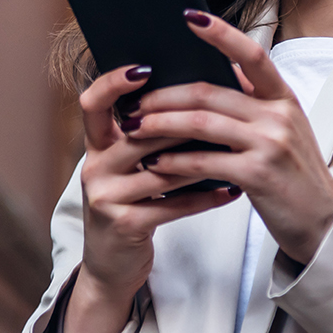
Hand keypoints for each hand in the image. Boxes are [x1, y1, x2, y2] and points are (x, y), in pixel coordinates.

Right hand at [65, 62, 241, 332]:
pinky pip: (173, 204)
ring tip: (238, 148)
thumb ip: (151, 134)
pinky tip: (232, 190)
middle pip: (140, 132)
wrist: (113, 266)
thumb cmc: (132, 205)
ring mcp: (106, 197)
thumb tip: (196, 90)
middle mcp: (95, 166)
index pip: (93, 102)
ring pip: (162, 168)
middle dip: (182, 121)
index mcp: (97, 145)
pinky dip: (206, 197)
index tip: (145, 66)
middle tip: (222, 107)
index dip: (114, 81)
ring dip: (203, 158)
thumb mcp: (131, 168)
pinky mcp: (124, 225)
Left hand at [122, 10, 332, 264]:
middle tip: (136, 103)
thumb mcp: (281, 131)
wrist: (322, 221)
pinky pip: (204, 160)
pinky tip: (155, 163)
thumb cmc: (292, 175)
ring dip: (160, 125)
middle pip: (210, 93)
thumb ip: (251, 105)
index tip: (190, 18)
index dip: (221, 34)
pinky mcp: (257, 174)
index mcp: (283, 98)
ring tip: (134, 129)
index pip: (252, 54)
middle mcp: (278, 115)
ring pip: (200, 123)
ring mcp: (269, 143)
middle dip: (165, 96)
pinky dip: (174, 161)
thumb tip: (205, 83)